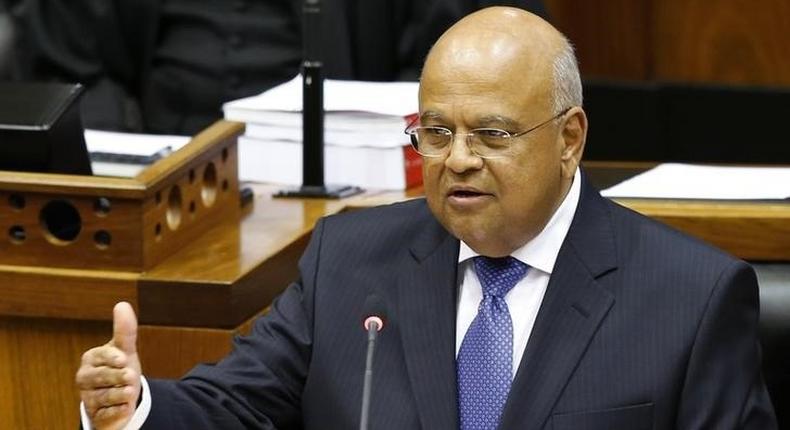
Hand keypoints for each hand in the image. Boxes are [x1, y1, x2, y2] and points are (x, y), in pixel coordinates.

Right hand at [76, 302, 141, 429]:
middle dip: (117, 377)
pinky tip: (126, 408)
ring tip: (130, 392)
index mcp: (91, 359)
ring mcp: (89, 398)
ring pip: (103, 397)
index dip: (112, 358)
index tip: (123, 359)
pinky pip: (106, 415)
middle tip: (131, 377)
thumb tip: (122, 304)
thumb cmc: (121, 368)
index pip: (99, 356)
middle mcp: (85, 378)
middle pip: (101, 378)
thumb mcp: (125, 349)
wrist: (121, 397)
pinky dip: (117, 411)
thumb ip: (125, 330)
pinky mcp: (96, 416)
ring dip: (119, 395)